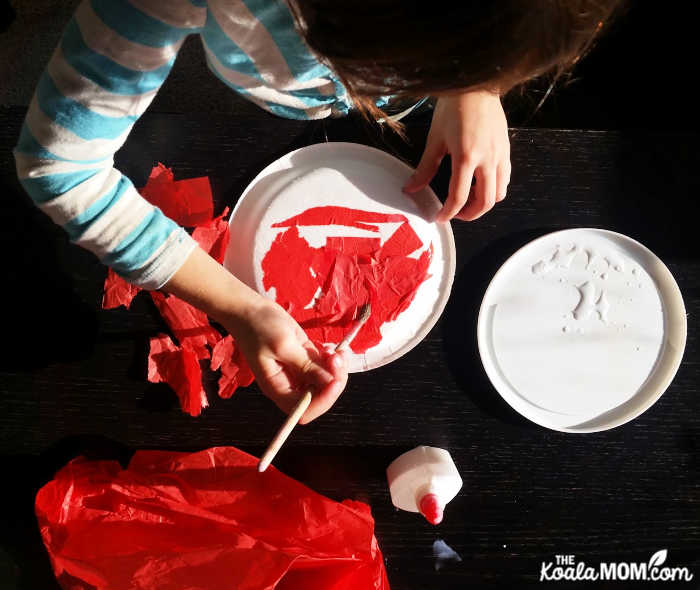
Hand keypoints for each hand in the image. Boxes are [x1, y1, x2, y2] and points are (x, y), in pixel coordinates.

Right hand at [163, 246, 347, 423]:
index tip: (334, 380)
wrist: (249, 308)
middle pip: (320, 396)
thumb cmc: (259, 327)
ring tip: (336, 350)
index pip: (304, 411)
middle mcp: (290, 384)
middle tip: (338, 357)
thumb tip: (329, 382)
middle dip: (334, 379)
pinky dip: (332, 358)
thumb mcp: (283, 345)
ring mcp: (299, 371)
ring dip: (336, 367)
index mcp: (278, 388)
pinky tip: (329, 347)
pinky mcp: (305, 357)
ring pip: (326, 380)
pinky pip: (325, 366)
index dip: (323, 401)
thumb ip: (306, 365)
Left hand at [403, 90, 510, 221]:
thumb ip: (424, 168)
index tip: (439, 218)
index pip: (459, 196)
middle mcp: (487, 159)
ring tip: (468, 200)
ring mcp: (500, 155)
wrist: (475, 85)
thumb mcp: (435, 139)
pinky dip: (494, 188)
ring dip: (484, 203)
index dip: (449, 212)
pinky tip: (481, 183)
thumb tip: (410, 188)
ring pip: (499, 193)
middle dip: (470, 214)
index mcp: (466, 157)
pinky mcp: (506, 150)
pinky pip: (505, 178)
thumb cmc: (453, 108)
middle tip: (455, 214)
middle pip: (486, 202)